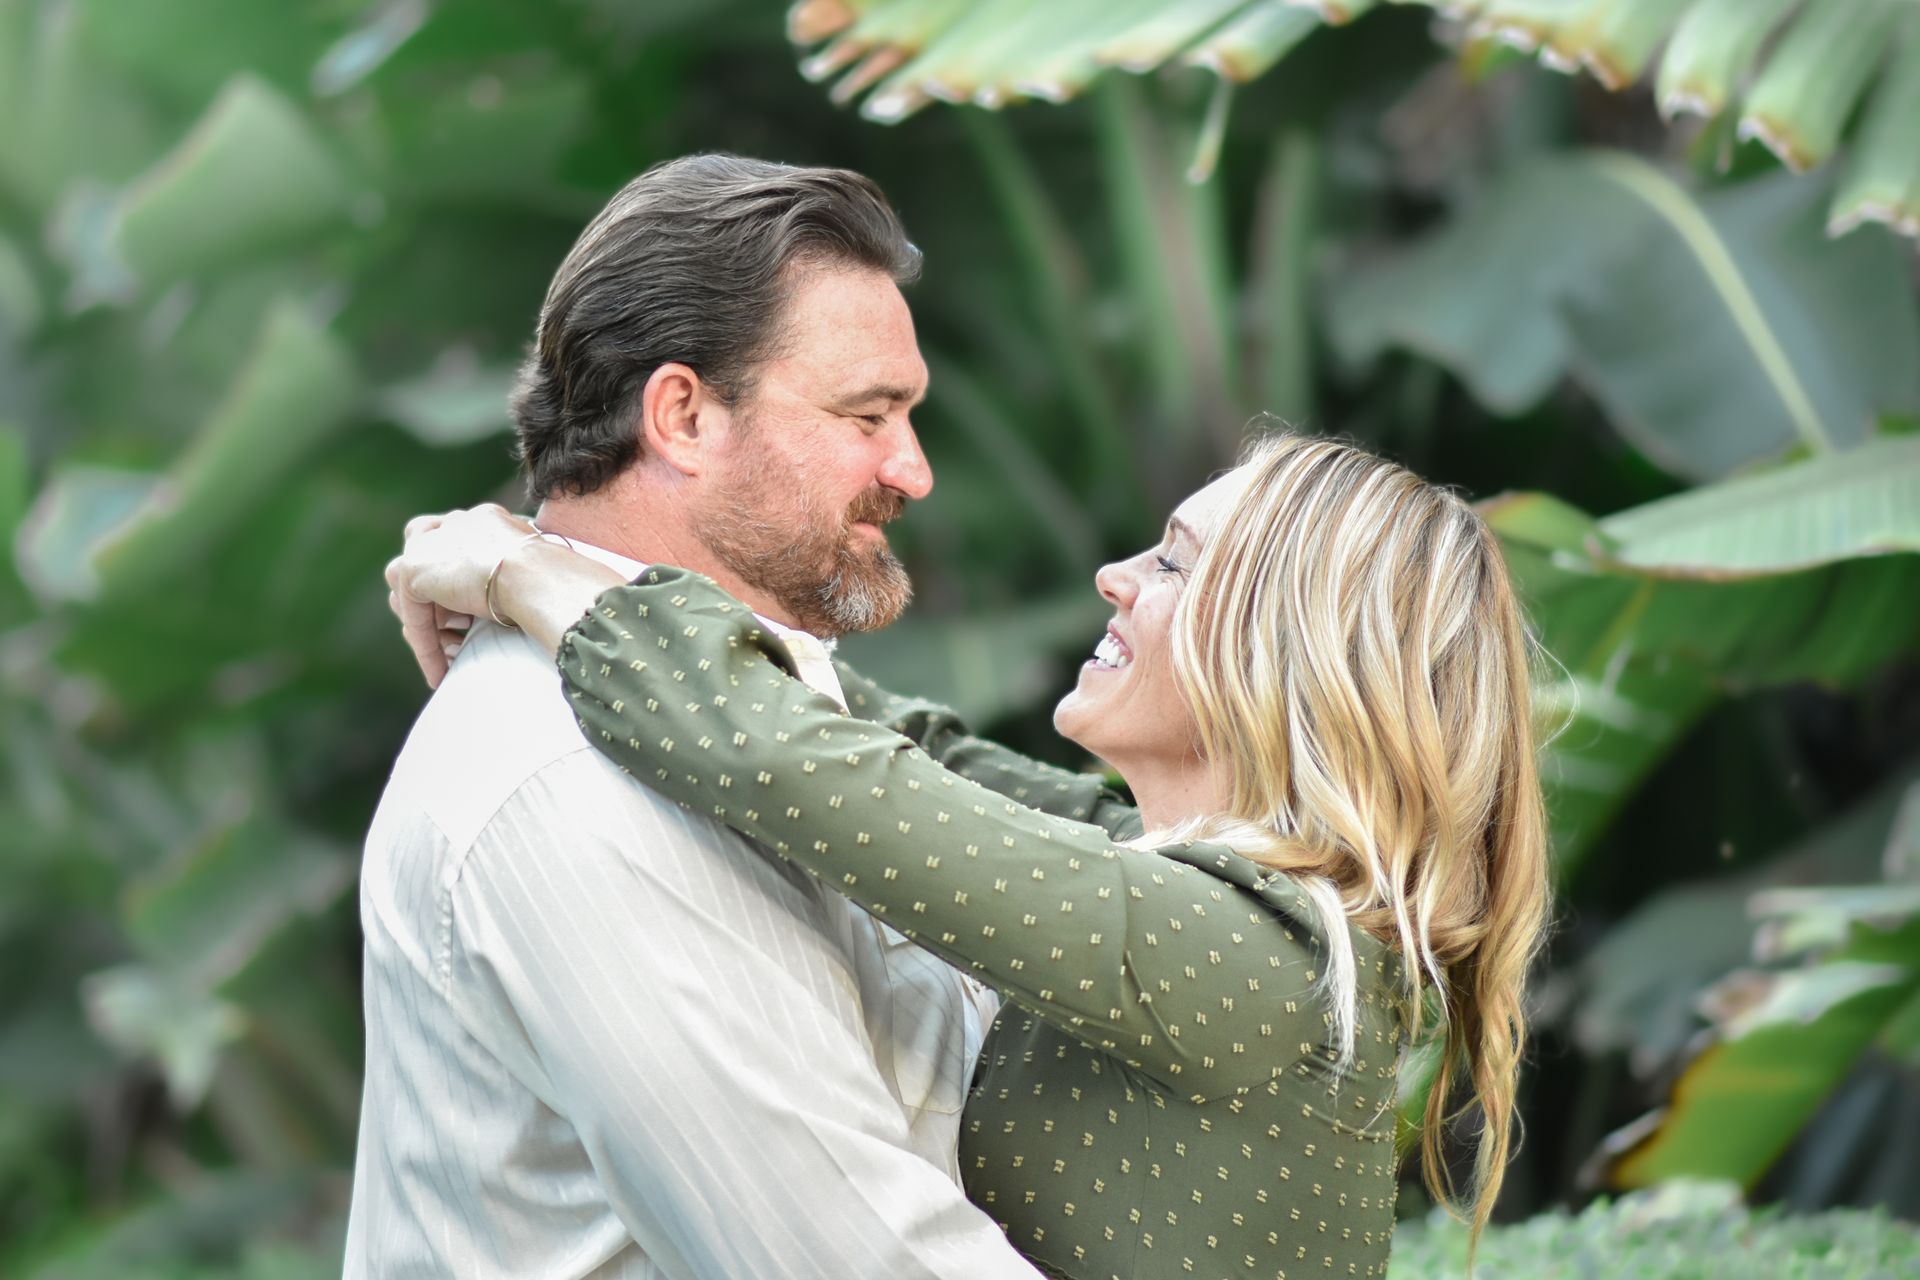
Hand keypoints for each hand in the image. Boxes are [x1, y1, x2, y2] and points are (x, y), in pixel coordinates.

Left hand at [386, 504, 535, 687]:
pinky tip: (440, 675)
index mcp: (485, 521)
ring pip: (406, 587)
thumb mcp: (533, 575)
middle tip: (459, 641)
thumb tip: (521, 604)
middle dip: (436, 605)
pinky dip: (426, 648)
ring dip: (425, 623)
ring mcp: (430, 543)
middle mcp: (456, 524)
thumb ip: (513, 578)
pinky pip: (414, 616)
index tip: (472, 622)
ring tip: (451, 652)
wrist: (537, 575)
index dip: (459, 587)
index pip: (457, 549)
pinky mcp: (414, 570)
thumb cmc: (552, 581)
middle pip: (426, 563)